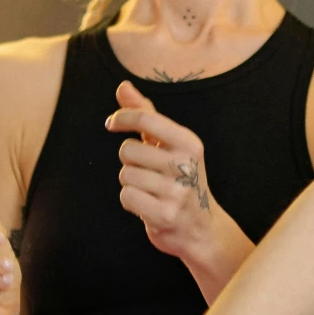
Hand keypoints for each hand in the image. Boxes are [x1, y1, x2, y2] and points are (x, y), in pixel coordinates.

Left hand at [110, 81, 229, 263]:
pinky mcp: (166, 215)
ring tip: (151, 191)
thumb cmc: (180, 179)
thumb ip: (146, 114)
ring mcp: (177, 191)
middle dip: (129, 161)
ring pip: (126, 175)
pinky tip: (148, 206)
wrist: (202, 229)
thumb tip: (123, 86)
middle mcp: (186, 165)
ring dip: (131, 183)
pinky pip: (127, 197)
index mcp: (190, 143)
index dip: (122, 118)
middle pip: (127, 150)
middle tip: (148, 173)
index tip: (111, 123)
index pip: (146, 119)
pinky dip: (131, 202)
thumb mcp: (170, 145)